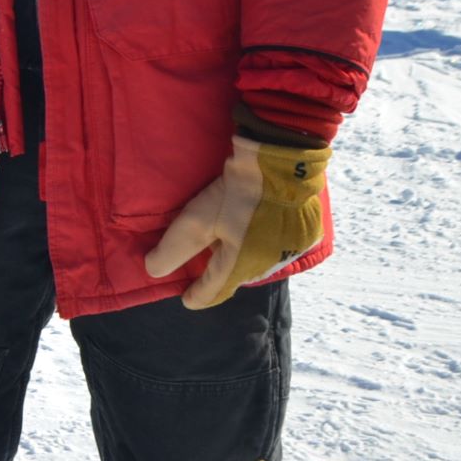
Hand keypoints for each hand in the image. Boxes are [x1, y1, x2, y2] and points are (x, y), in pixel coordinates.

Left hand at [144, 135, 328, 308]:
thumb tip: (154, 271)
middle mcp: (269, 264)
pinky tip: (257, 235)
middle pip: (239, 277)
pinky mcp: (306, 234)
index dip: (198, 295)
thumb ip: (174, 249)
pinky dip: (264, 247)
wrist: (281, 161)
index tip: (186, 299)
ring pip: (260, 264)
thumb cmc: (236, 193)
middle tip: (206, 271)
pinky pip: (279, 249)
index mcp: (242, 265)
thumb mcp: (197, 219)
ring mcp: (291, 250)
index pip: (215, 290)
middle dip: (221, 277)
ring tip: (230, 253)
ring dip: (244, 261)